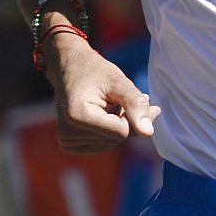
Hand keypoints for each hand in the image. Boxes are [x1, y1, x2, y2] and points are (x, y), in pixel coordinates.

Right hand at [48, 35, 158, 154]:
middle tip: (128, 99)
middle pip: (116, 139)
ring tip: (117, 104)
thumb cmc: (95, 72)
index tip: (142, 97)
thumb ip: (136, 105)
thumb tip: (148, 132)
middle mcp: (67, 133)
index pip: (121, 132)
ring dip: (120, 126)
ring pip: (111, 143)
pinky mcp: (69, 145)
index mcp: (77, 116)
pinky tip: (106, 114)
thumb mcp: (119, 82)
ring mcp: (66, 141)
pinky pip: (102, 145)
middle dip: (128, 121)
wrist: (70, 69)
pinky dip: (110, 132)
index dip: (134, 116)